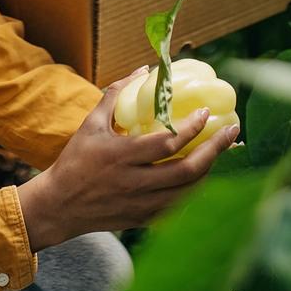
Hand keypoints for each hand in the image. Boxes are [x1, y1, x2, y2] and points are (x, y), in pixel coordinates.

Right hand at [16, 68, 238, 250]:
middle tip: (231, 133)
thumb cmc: (75, 160)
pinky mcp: (143, 219)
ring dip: (209, 171)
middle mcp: (135, 182)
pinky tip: (204, 177)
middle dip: (214, 151)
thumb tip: (142, 71)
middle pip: (186, 171)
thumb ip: (115, 95)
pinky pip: (178, 208)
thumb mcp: (91, 124)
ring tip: (222, 152)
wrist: (60, 205)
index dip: (191, 129)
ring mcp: (141, 204)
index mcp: (122, 156)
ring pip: (188, 192)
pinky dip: (194, 192)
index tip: (207, 113)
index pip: (166, 144)